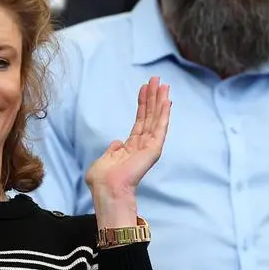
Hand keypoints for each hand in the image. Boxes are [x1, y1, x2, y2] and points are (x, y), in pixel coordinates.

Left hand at [86, 76, 171, 199]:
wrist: (107, 189)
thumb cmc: (102, 180)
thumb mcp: (104, 160)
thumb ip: (112, 151)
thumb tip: (117, 143)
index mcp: (130, 148)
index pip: (140, 122)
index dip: (143, 104)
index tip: (144, 89)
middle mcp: (142, 146)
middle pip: (150, 116)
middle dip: (153, 98)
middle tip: (157, 80)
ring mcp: (149, 147)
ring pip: (156, 119)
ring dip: (160, 101)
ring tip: (163, 84)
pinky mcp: (154, 149)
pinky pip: (160, 127)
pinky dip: (164, 113)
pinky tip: (167, 100)